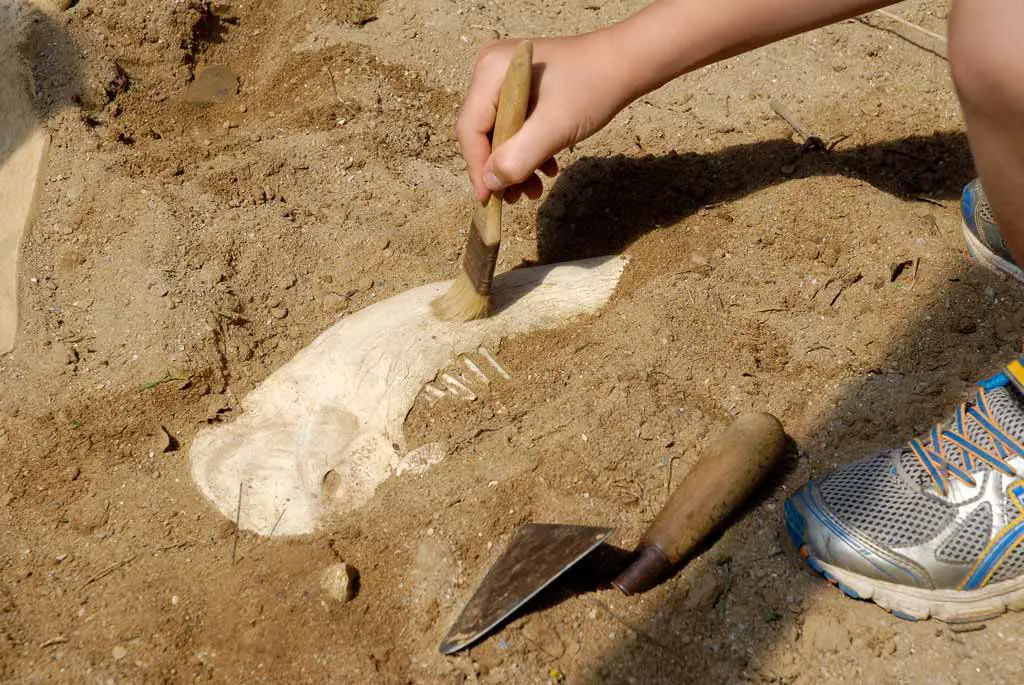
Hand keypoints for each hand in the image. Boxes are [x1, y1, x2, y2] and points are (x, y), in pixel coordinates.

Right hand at [456, 32, 634, 203]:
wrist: (628, 63)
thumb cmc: (592, 87)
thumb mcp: (553, 129)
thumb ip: (517, 159)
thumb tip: (490, 184)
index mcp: (490, 71)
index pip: (470, 129)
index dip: (477, 167)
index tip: (488, 200)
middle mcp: (491, 70)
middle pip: (483, 132)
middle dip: (500, 168)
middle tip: (516, 199)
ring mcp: (507, 77)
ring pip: (500, 132)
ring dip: (516, 164)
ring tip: (535, 190)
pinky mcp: (524, 87)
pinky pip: (516, 125)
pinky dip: (529, 150)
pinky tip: (548, 168)